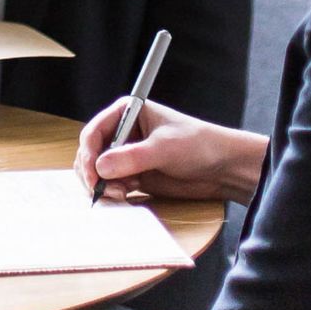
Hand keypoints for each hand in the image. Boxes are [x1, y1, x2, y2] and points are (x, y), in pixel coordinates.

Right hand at [75, 98, 267, 206]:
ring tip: (120, 193)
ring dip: (103, 185)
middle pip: (91, 153)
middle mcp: (123, 133)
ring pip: (99, 172)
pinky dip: (113, 192)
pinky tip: (125, 196)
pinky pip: (113, 184)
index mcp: (127, 113)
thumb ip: (132, 157)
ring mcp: (128, 155)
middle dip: (93, 173)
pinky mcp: (134, 174)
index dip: (88, 153)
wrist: (223, 168)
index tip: (92, 174)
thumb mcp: (164, 148)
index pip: (94, 132)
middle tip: (101, 190)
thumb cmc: (199, 145)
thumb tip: (101, 167)